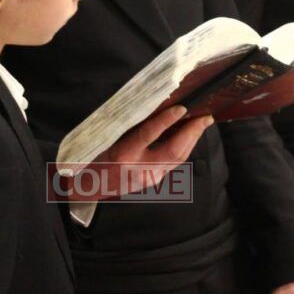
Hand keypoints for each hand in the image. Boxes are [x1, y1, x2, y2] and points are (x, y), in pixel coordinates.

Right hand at [64, 106, 212, 200]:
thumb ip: (129, 124)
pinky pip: (174, 163)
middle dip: (192, 133)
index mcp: (123, 154)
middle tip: (205, 117)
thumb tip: (154, 105)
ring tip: (202, 123)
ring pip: (178, 158)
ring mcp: (148, 178)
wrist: (88, 188)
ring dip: (192, 139)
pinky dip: (184, 147)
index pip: (148, 134)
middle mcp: (138, 169)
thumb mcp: (107, 138)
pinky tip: (189, 136)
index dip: (166, 120)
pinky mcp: (153, 181)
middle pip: (173, 151)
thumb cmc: (94, 156)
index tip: (181, 107)